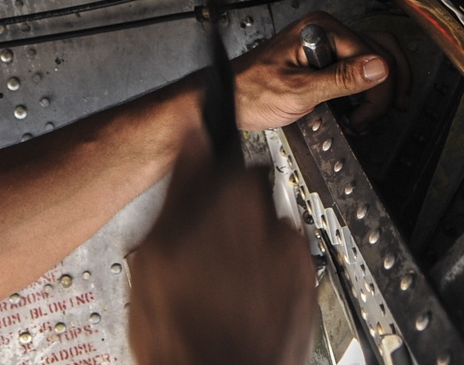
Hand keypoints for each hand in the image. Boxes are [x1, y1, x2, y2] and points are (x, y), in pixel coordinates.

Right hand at [129, 152, 316, 364]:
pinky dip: (265, 276)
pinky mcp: (307, 293)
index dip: (210, 173)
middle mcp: (276, 225)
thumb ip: (180, 183)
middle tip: (199, 240)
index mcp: (236, 201)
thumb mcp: (155, 248)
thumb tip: (191, 136)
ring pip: (268, 233)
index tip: (196, 187)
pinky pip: (284, 269)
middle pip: (253, 194)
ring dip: (248, 244)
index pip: (232, 157)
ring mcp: (296, 262)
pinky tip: (237, 298)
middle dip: (229, 209)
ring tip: (217, 278)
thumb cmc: (182, 327)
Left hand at [232, 11, 410, 130]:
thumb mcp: (299, 90)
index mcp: (319, 29)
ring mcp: (323, 45)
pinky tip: (362, 106)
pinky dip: (365, 88)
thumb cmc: (249, 92)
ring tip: (372, 113)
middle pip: (379, 50)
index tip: (369, 114)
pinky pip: (355, 68)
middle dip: (386, 86)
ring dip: (379, 86)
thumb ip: (340, 79)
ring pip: (372, 59)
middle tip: (382, 113)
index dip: (377, 87)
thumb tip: (378, 68)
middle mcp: (323, 32)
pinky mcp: (321, 61)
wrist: (227, 100)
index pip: (371, 53)